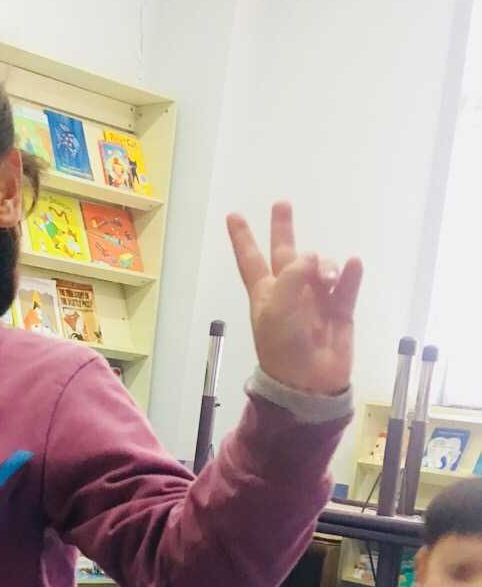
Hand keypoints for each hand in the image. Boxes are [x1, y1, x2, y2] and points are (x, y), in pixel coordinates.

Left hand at [228, 202, 361, 395]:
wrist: (309, 382)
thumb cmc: (283, 347)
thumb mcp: (277, 309)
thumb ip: (292, 276)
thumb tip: (313, 257)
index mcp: (265, 292)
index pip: (250, 259)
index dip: (242, 238)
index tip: (233, 215)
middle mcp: (289, 291)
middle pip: (285, 253)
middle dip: (283, 229)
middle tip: (282, 204)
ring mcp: (315, 299)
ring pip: (322, 267)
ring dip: (325, 265)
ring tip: (328, 278)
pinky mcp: (340, 310)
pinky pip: (347, 285)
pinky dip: (350, 274)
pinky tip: (353, 264)